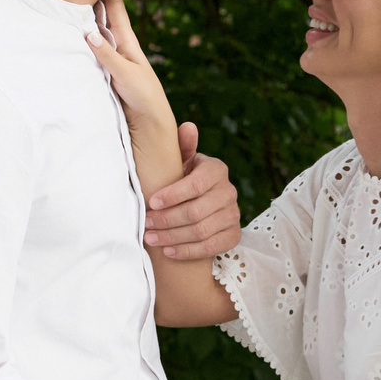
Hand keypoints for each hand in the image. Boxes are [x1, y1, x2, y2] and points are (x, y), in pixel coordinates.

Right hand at [85, 0, 173, 136]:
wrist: (147, 123)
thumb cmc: (143, 97)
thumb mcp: (127, 75)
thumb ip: (108, 56)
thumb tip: (87, 32)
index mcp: (126, 41)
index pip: (114, 7)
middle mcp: (115, 43)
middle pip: (100, 13)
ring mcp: (106, 55)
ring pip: (91, 28)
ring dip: (80, 13)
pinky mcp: (98, 68)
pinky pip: (84, 47)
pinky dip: (76, 35)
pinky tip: (65, 28)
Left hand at [145, 124, 242, 260]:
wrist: (202, 200)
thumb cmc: (184, 177)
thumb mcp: (181, 161)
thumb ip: (182, 146)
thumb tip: (188, 127)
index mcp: (216, 170)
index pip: (196, 184)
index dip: (173, 195)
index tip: (151, 202)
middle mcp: (229, 192)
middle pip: (196, 211)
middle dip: (167, 220)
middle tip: (146, 224)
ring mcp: (234, 215)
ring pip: (201, 231)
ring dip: (172, 237)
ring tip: (151, 238)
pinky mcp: (234, 235)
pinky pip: (211, 247)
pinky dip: (188, 251)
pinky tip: (168, 251)